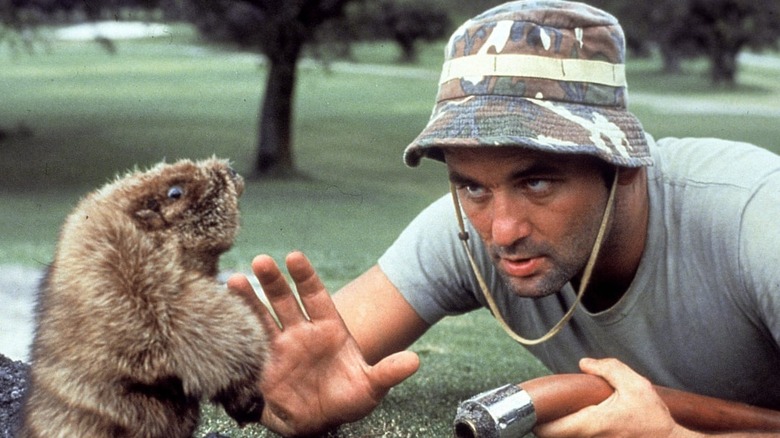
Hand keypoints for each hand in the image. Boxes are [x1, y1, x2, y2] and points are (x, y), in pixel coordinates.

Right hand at [227, 251, 419, 435]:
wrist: (319, 421)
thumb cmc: (347, 399)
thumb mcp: (370, 387)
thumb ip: (387, 372)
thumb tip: (413, 361)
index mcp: (328, 328)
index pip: (315, 295)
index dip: (304, 276)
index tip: (294, 257)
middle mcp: (301, 330)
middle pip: (285, 299)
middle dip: (273, 280)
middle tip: (262, 261)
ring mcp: (279, 345)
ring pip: (262, 316)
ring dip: (248, 299)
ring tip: (234, 281)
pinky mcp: (261, 364)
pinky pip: (247, 343)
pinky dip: (235, 328)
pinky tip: (220, 312)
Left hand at [534, 358, 693, 437]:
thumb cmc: (653, 418)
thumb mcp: (635, 385)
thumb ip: (608, 369)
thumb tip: (585, 364)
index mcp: (592, 424)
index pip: (550, 430)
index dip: (537, 420)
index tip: (536, 408)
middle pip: (554, 437)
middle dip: (548, 422)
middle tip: (549, 406)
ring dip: (562, 427)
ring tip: (564, 410)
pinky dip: (574, 430)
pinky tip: (578, 418)